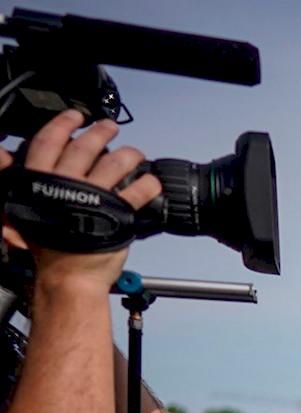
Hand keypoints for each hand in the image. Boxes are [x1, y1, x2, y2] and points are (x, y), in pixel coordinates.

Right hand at [0, 110, 162, 289]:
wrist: (68, 276)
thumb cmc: (47, 246)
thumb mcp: (19, 207)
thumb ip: (13, 179)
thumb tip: (1, 155)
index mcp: (40, 180)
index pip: (49, 140)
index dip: (63, 124)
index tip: (75, 116)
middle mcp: (67, 183)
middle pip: (86, 146)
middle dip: (100, 132)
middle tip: (109, 127)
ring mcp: (94, 197)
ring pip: (115, 163)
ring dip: (128, 153)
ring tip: (134, 153)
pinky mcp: (118, 213)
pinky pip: (137, 192)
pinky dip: (148, 184)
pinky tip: (152, 181)